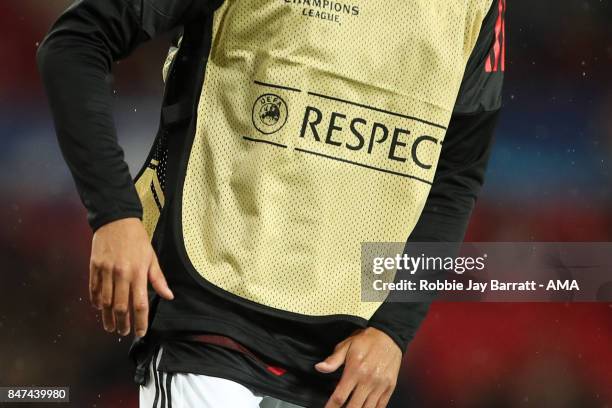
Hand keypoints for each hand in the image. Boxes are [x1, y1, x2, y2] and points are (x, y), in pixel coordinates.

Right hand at [89, 218, 173, 336]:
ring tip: (110, 327)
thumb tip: (169, 296)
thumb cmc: (137, 239)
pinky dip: (95, 302)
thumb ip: (158, 279)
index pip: (140, 304)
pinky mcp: (94, 267)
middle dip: (123, 323)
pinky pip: (93, 289)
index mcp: (138, 272)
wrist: (116, 220)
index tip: (140, 332)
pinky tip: (99, 308)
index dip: (140, 321)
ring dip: (107, 317)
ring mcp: (106, 271)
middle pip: (120, 307)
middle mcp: (121, 274)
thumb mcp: (151, 257)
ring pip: (105, 302)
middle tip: (124, 332)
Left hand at [316, 327, 401, 407]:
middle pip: (353, 407)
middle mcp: (368, 380)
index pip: (340, 396)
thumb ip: (333, 360)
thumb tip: (319, 367)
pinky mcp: (389, 387)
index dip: (331, 407)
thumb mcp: (346, 346)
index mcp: (355, 370)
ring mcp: (380, 385)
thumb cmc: (366, 341)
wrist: (389, 336)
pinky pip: (381, 406)